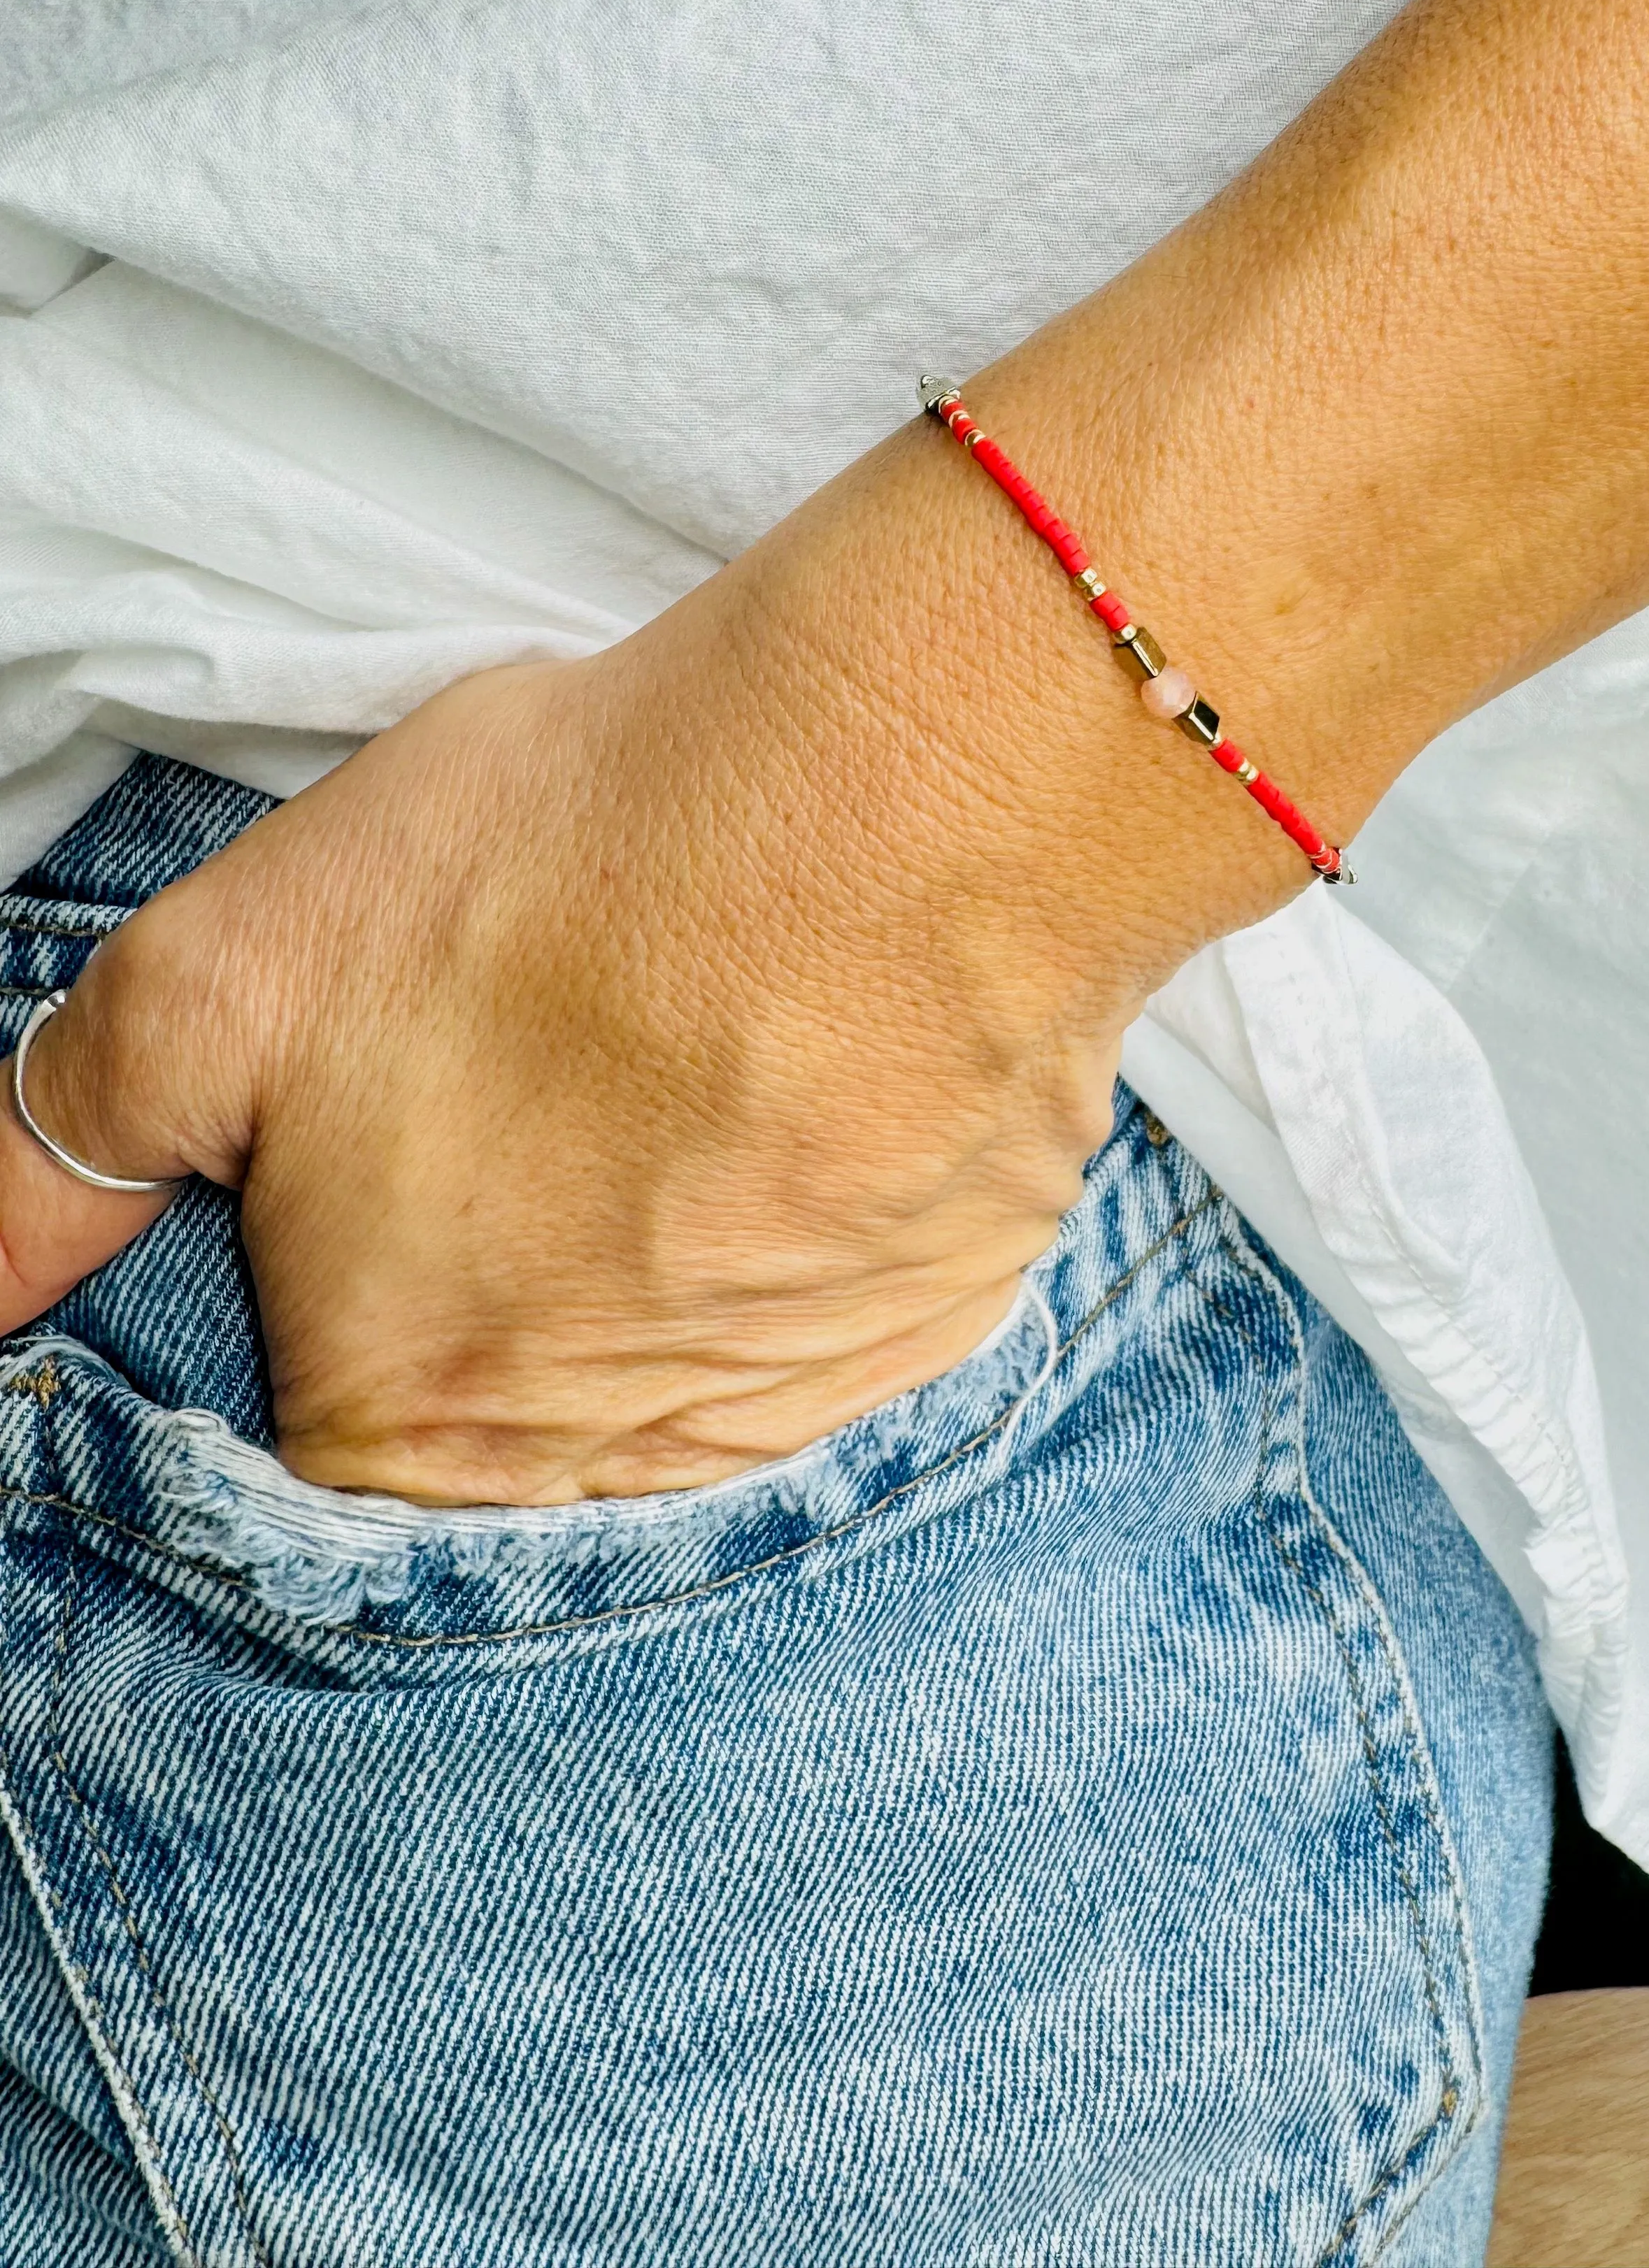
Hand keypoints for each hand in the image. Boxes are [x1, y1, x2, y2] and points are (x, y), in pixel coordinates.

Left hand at [0, 439, 1146, 1505]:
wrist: (893, 801)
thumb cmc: (555, 872)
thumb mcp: (219, 979)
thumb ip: (57, 1155)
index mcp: (396, 1421)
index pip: (322, 1397)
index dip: (348, 1237)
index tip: (413, 1113)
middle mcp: (595, 1475)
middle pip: (506, 1389)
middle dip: (512, 1237)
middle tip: (557, 1061)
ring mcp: (788, 1412)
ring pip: (677, 1349)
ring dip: (668, 1226)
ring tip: (687, 1046)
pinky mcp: (932, 1327)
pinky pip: (832, 1303)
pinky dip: (805, 1205)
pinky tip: (804, 1074)